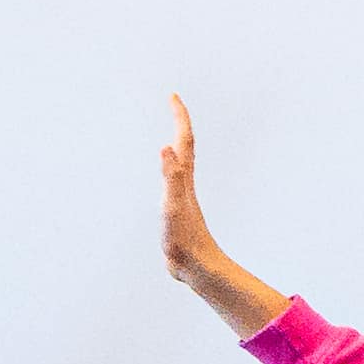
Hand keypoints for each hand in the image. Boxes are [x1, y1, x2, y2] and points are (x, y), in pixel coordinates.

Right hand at [159, 97, 284, 332]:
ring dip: (177, 143)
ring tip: (172, 132)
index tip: (173, 96)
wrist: (197, 267)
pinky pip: (173, 180)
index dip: (179, 117)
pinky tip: (168, 175)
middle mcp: (185, 183)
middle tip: (173, 103)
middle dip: (179, 122)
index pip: (183, 140)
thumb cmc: (185, 239)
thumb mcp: (172, 205)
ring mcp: (182, 196)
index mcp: (183, 179)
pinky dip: (170, 168)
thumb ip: (170, 176)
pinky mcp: (177, 210)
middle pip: (184, 145)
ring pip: (181, 162)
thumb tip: (165, 147)